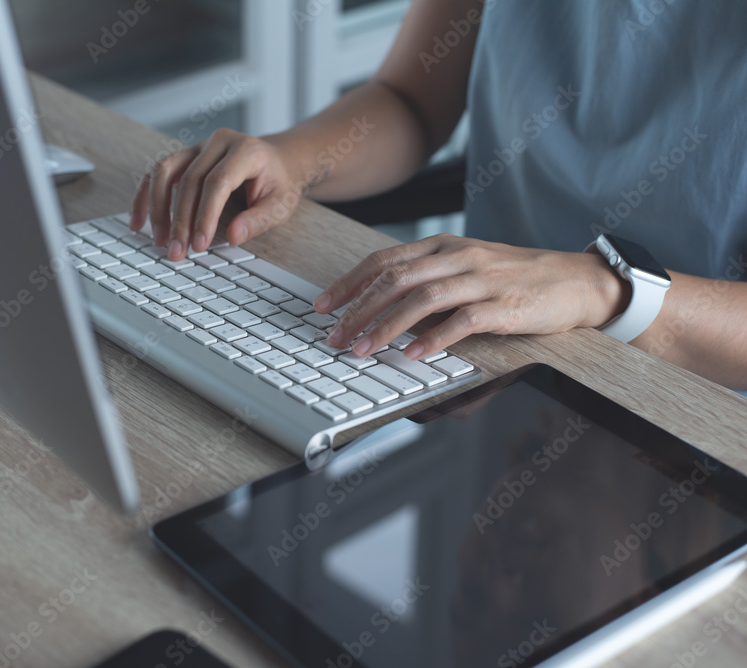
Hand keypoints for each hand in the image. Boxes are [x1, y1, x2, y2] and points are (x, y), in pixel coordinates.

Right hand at [130, 128, 302, 261]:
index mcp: (245, 150)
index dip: (205, 215)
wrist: (279, 160)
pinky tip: (138, 221)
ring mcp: (198, 146)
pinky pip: (157, 173)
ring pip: (165, 172)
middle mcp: (218, 142)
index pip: (218, 182)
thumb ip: (258, 220)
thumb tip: (233, 236)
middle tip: (176, 252)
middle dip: (180, 221)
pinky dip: (145, 197)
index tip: (198, 245)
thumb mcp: (280, 204)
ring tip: (158, 240)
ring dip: (157, 209)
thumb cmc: (279, 183)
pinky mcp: (185, 156)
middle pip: (189, 180)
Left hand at [314, 234, 629, 359]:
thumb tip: (381, 312)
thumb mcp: (465, 269)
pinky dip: (434, 338)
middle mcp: (458, 256)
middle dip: (357, 309)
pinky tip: (413, 355)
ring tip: (362, 350)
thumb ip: (427, 283)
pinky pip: (463, 320)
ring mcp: (482, 278)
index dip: (348, 283)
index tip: (322, 307)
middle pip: (395, 279)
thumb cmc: (515, 278)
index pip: (384, 261)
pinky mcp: (505, 303)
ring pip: (422, 298)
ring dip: (386, 326)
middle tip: (333, 337)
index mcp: (442, 246)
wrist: (577, 280)